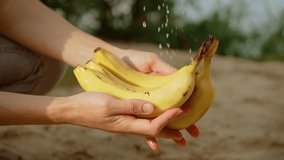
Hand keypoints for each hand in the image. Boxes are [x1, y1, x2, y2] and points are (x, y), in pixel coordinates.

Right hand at [63, 92, 183, 137]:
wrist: (73, 110)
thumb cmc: (89, 106)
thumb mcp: (110, 103)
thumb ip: (131, 106)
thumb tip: (152, 108)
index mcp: (127, 125)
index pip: (154, 125)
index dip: (169, 118)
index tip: (181, 109)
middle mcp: (128, 127)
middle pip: (155, 131)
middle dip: (172, 131)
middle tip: (188, 132)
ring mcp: (125, 124)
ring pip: (150, 127)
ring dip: (165, 127)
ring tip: (178, 129)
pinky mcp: (122, 118)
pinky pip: (142, 121)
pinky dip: (153, 120)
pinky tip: (156, 117)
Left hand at [116, 49, 199, 149]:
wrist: (112, 61)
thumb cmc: (133, 58)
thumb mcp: (151, 61)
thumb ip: (165, 70)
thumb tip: (183, 77)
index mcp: (162, 86)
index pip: (179, 98)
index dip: (189, 107)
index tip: (196, 115)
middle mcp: (155, 97)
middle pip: (172, 112)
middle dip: (184, 123)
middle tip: (194, 133)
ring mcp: (144, 104)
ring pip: (159, 120)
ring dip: (170, 132)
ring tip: (180, 141)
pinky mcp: (134, 108)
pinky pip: (143, 122)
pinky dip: (149, 133)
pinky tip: (154, 143)